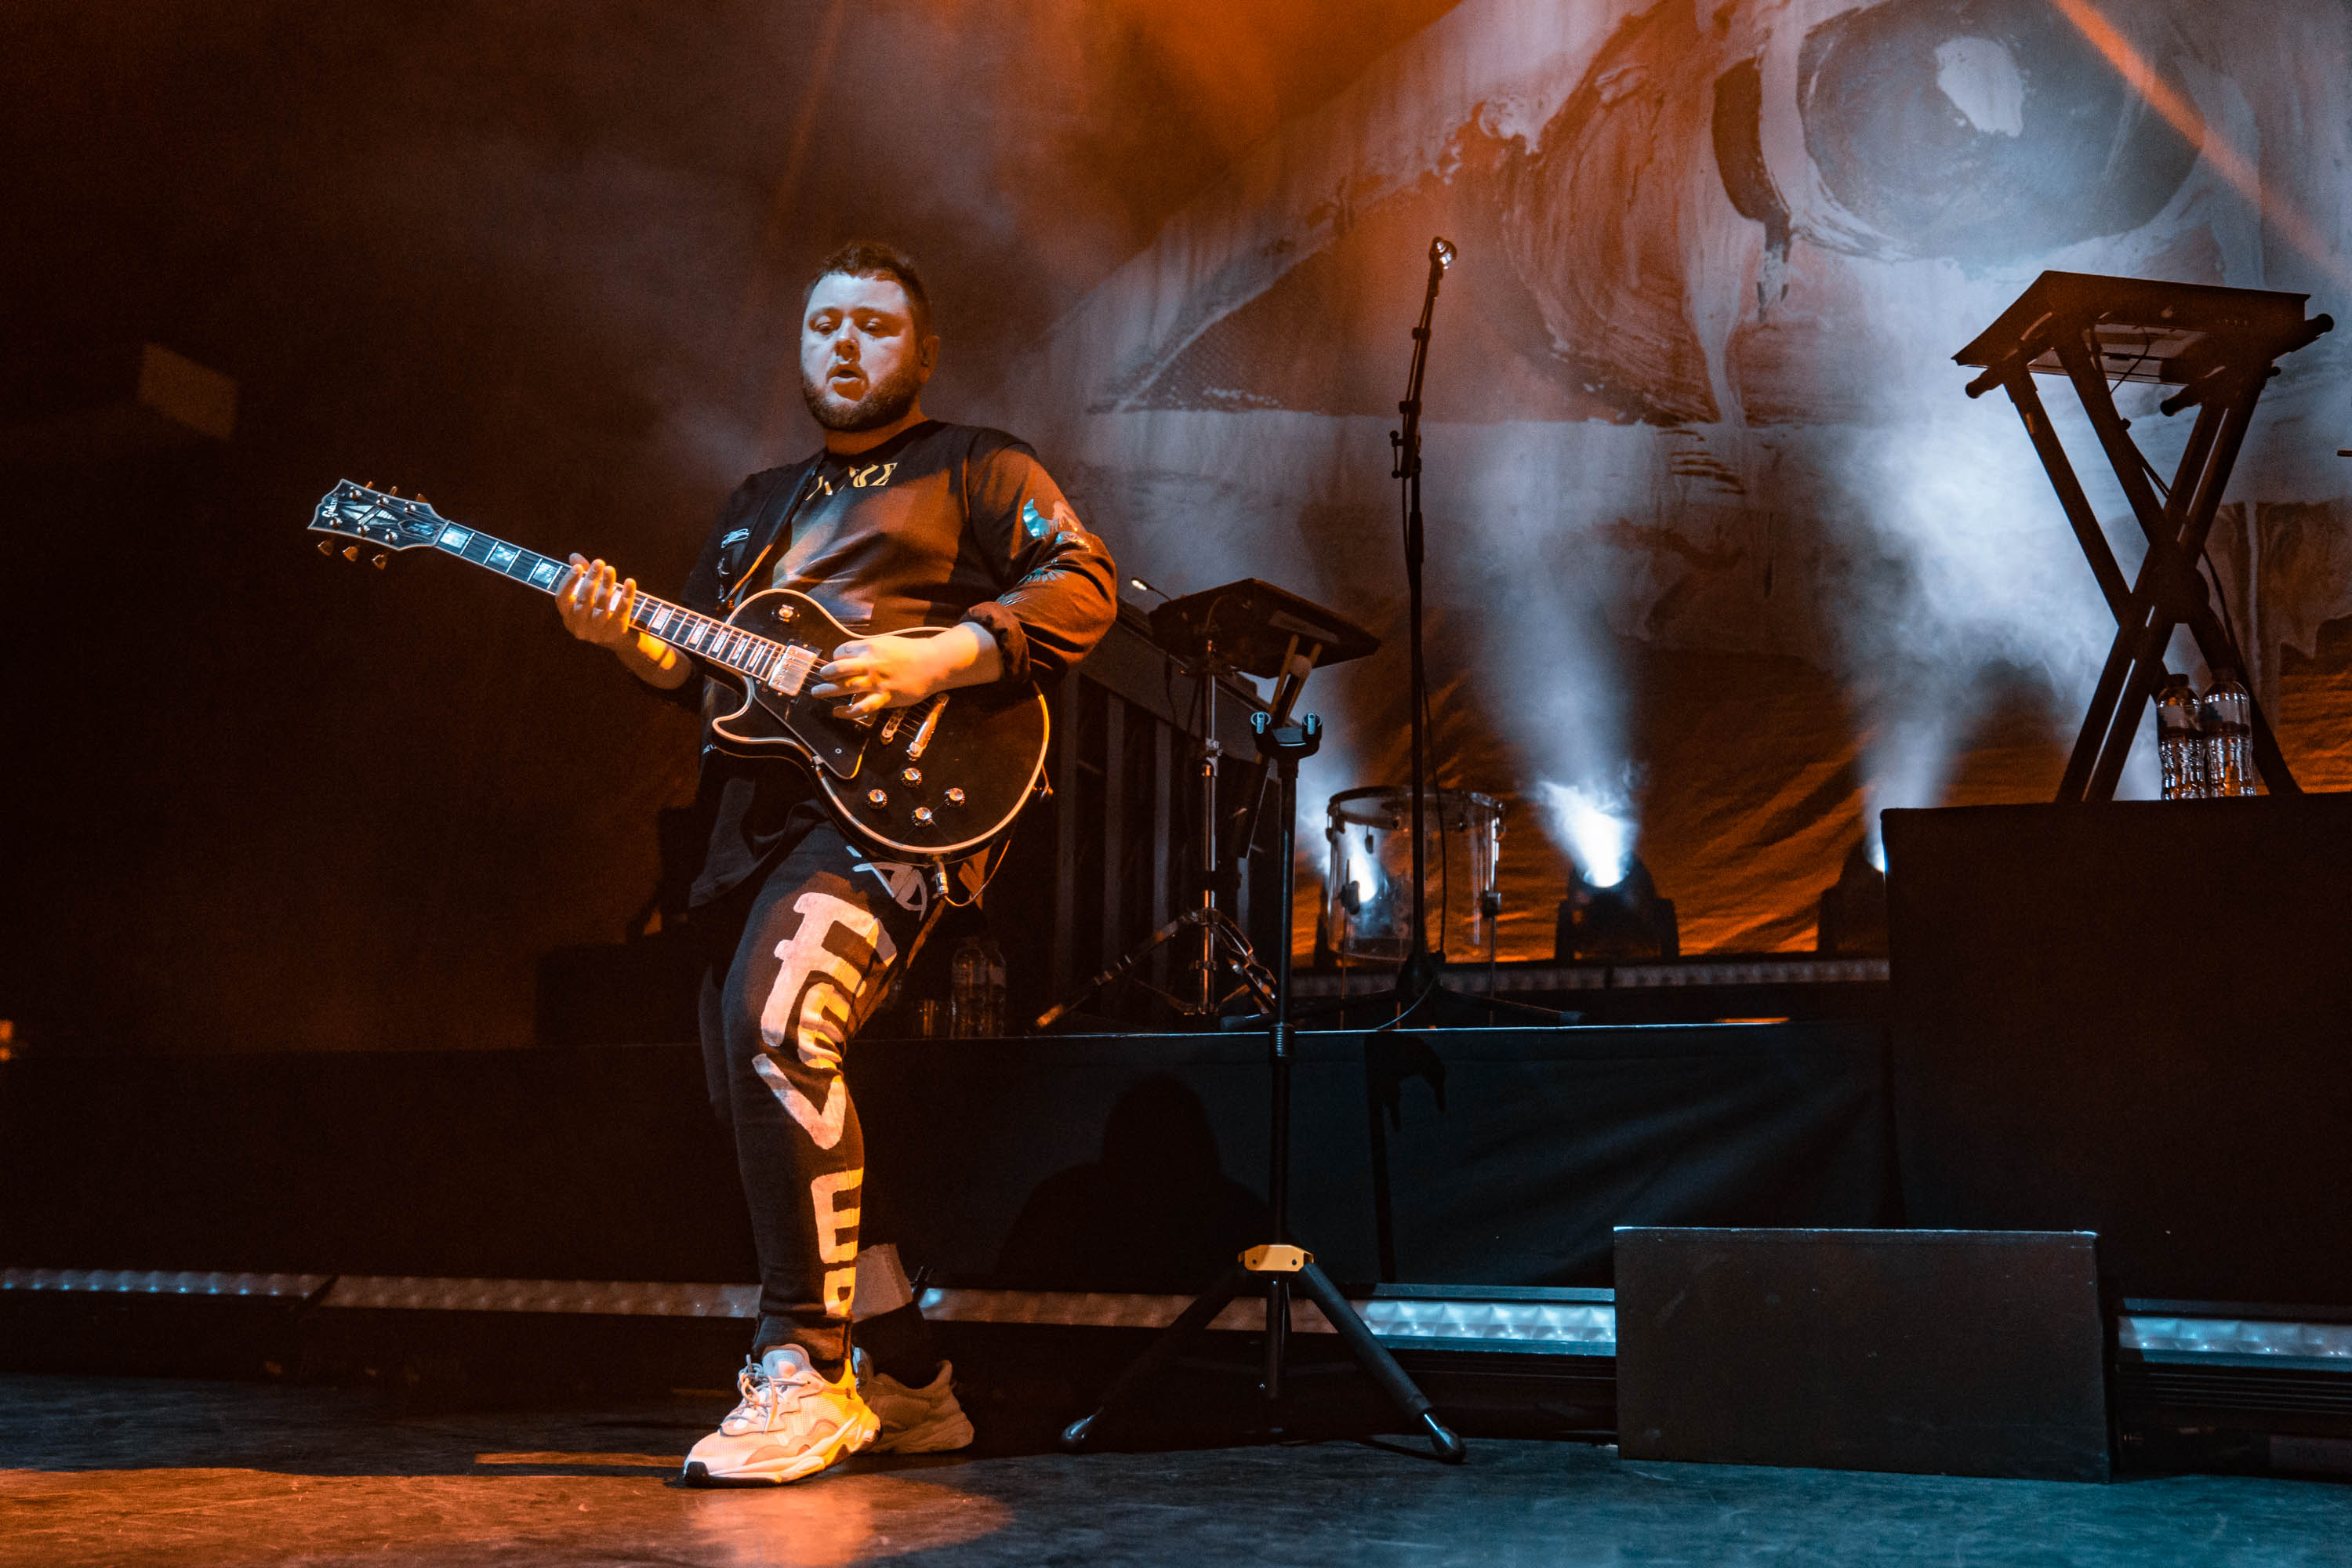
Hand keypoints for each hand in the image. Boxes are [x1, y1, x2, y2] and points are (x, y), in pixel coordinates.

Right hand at [556, 554, 637, 649]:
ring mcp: (597, 632)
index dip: (569, 582)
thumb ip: (582, 575)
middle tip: (599, 562)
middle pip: (583, 600)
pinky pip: (622, 612)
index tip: (578, 567)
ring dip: (607, 585)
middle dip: (591, 579)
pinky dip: (626, 596)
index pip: (562, 598)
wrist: (622, 640)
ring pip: (602, 606)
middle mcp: (579, 627)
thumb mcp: (590, 595)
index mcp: (568, 616)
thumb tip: (574, 557)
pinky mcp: (616, 633)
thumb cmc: (601, 611)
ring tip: (610, 569)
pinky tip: (630, 582)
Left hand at [812, 632, 960, 720]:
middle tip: (820, 677)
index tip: (835, 663)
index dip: (835, 658)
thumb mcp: (887, 642)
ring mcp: (877, 681)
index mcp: (870, 647)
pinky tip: (837, 712)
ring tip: (817, 693)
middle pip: (838, 669)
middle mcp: (870, 664)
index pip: (842, 652)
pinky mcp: (885, 697)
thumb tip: (852, 655)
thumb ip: (869, 649)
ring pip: (844, 687)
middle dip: (825, 674)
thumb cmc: (911, 652)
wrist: (934, 663)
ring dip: (826, 691)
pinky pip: (861, 707)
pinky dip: (846, 712)